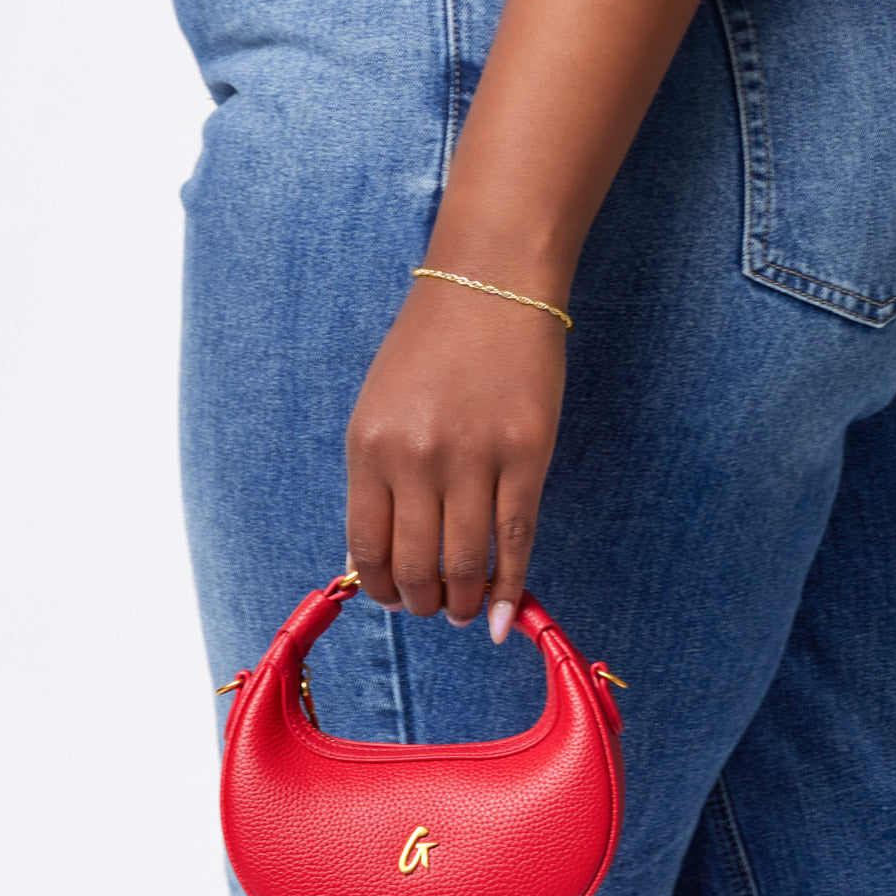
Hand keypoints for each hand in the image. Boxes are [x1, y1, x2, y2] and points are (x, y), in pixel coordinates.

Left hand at [345, 273, 566, 640]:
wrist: (489, 284)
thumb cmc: (430, 345)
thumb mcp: (379, 408)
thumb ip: (376, 478)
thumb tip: (378, 556)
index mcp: (369, 447)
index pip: (367, 547)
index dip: (381, 587)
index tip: (394, 600)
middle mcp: (416, 457)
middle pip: (416, 564)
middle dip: (423, 603)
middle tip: (433, 610)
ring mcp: (474, 457)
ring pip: (466, 562)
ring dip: (463, 601)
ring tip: (464, 611)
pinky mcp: (528, 454)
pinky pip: (516, 538)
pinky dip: (510, 585)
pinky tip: (503, 611)